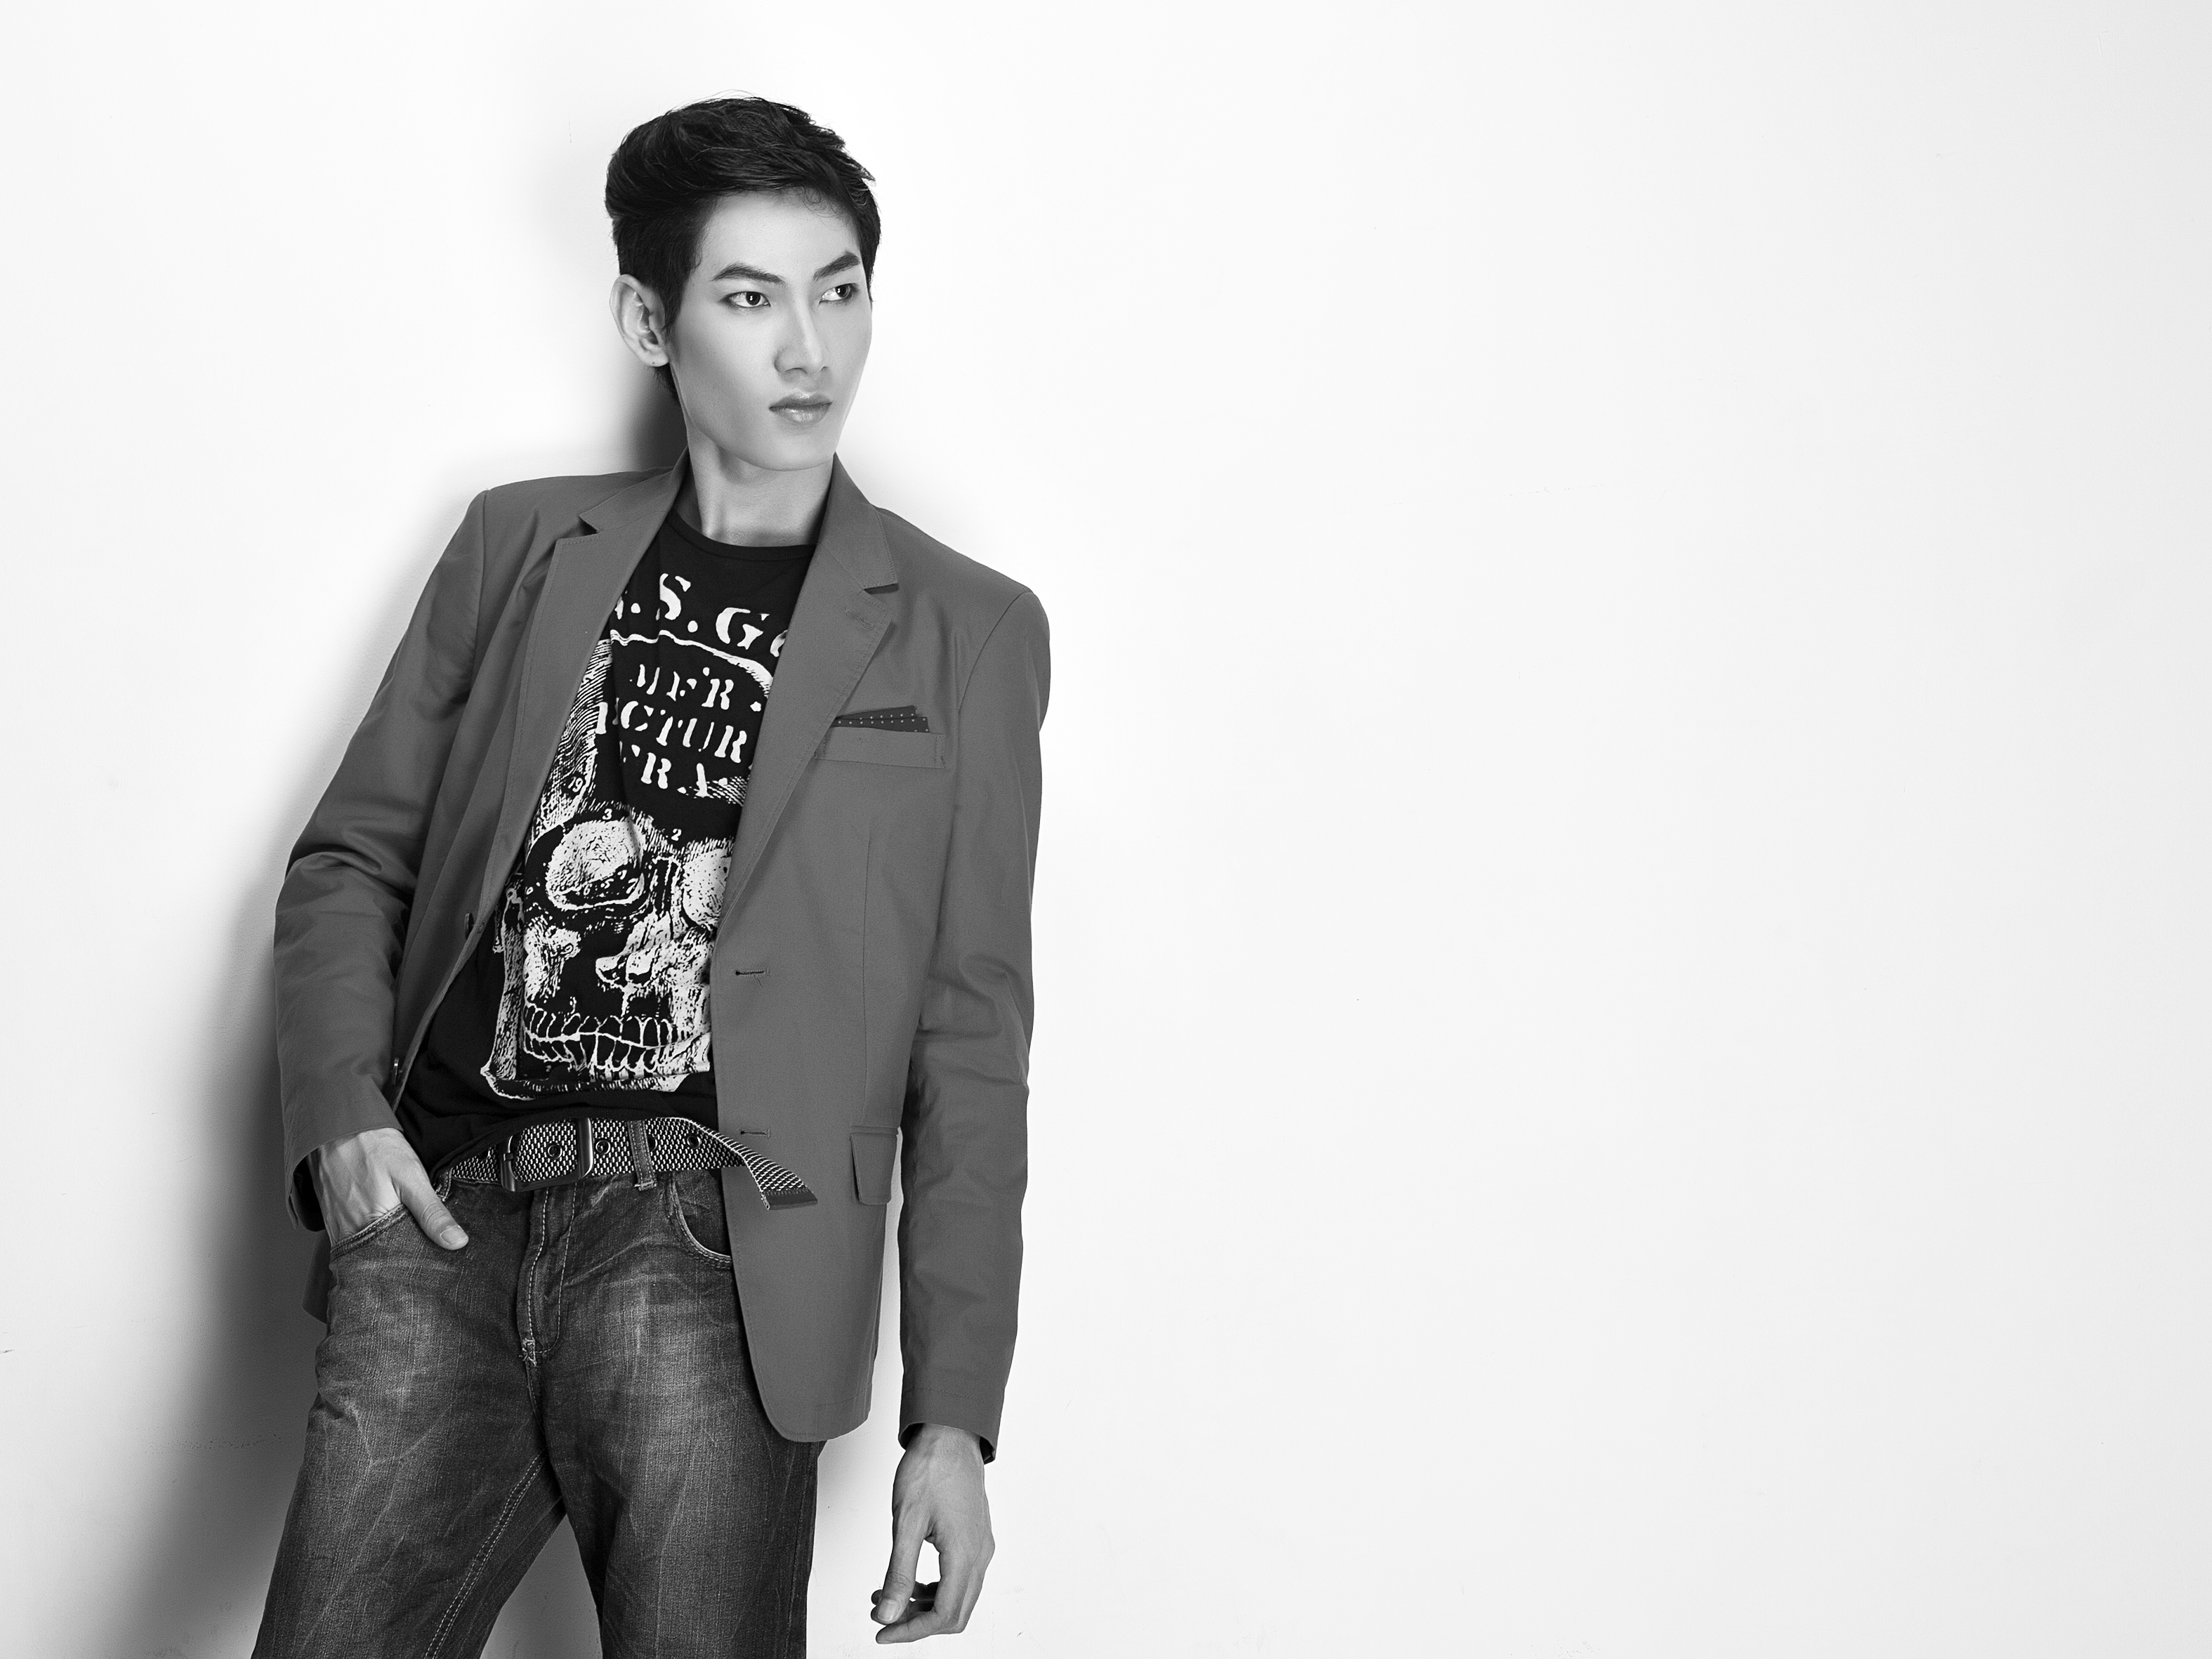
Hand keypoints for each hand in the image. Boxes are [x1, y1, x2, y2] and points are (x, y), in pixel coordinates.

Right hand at [312, 1126, 467, 1249]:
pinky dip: (373, 1236)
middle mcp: (349, 1236)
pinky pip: (356, 1239)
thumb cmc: (373, 1148)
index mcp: (371, 1229)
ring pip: (369, 1250)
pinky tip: (387, 1225)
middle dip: (404, 1257)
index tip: (438, 1261)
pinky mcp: (333, 1221)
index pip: (399, 1262)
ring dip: (388, 1247)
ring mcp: (338, 1229)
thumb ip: (432, 1213)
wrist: (337, 1126)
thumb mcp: (411, 1177)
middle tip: (426, 1249)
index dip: (420, 1261)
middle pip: (383, 1259)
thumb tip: (456, 1242)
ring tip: (408, 1237)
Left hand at [871, 1424, 992, 1641]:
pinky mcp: (976, 1539)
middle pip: (955, 1614)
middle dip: (917, 1623)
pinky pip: (961, 1578)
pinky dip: (935, 1589)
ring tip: (889, 1597)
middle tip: (884, 1617)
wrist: (950, 1435)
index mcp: (964, 1554)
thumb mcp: (906, 1522)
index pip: (943, 1615)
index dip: (911, 1632)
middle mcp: (980, 1555)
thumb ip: (898, 1573)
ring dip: (924, 1606)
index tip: (882, 1632)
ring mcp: (981, 1547)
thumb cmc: (930, 1470)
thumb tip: (888, 1615)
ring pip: (958, 1598)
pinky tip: (910, 1581)